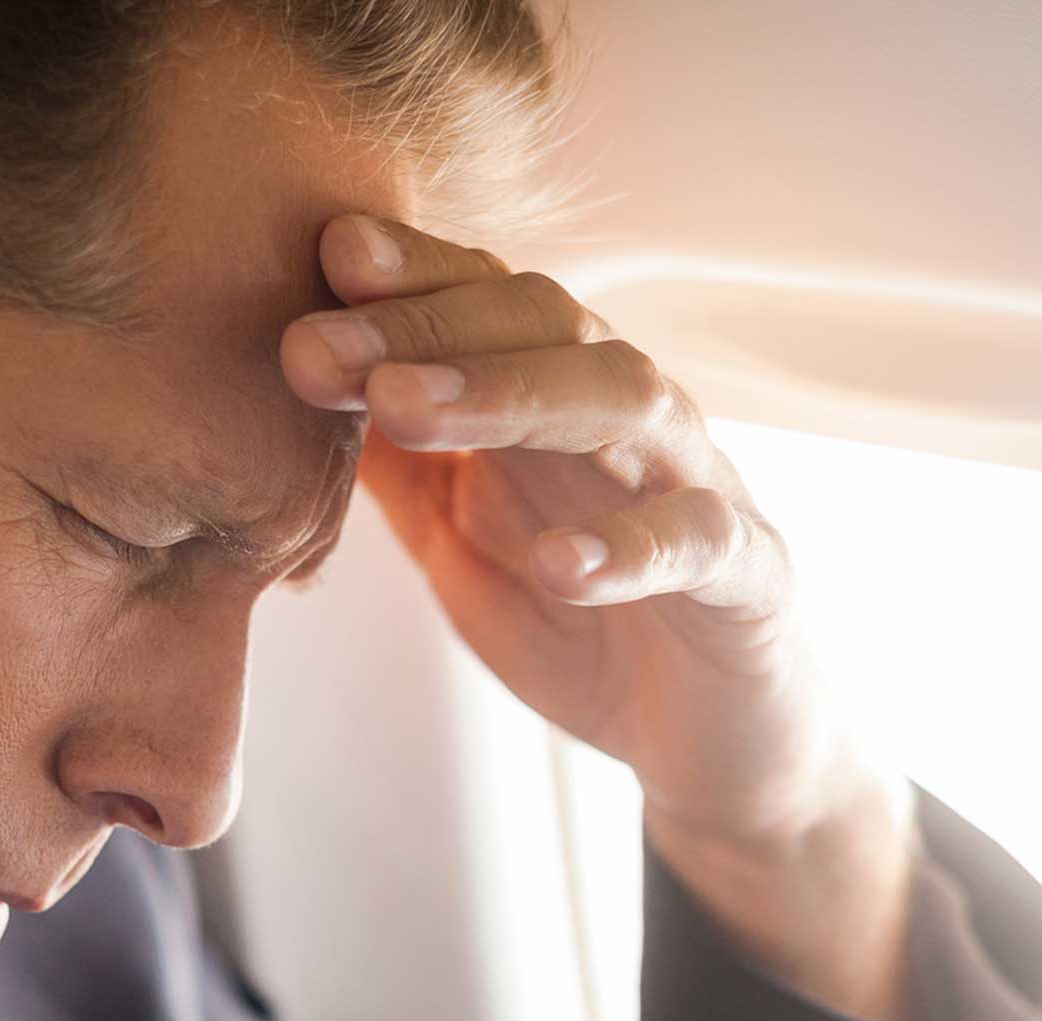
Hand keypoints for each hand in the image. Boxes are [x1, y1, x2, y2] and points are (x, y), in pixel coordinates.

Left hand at [279, 214, 918, 1020]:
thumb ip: (395, 471)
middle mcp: (632, 419)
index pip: (488, 302)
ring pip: (625, 399)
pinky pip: (701, 542)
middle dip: (422, 328)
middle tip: (313, 348)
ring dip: (508, 392)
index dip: (411, 274)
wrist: (713, 745)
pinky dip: (631, 546)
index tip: (324, 254)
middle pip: (543, 325)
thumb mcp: (460, 545)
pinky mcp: (749, 579)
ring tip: (401, 406)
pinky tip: (559, 563)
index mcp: (557, 401)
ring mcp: (697, 487)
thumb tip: (292, 389)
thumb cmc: (583, 628)